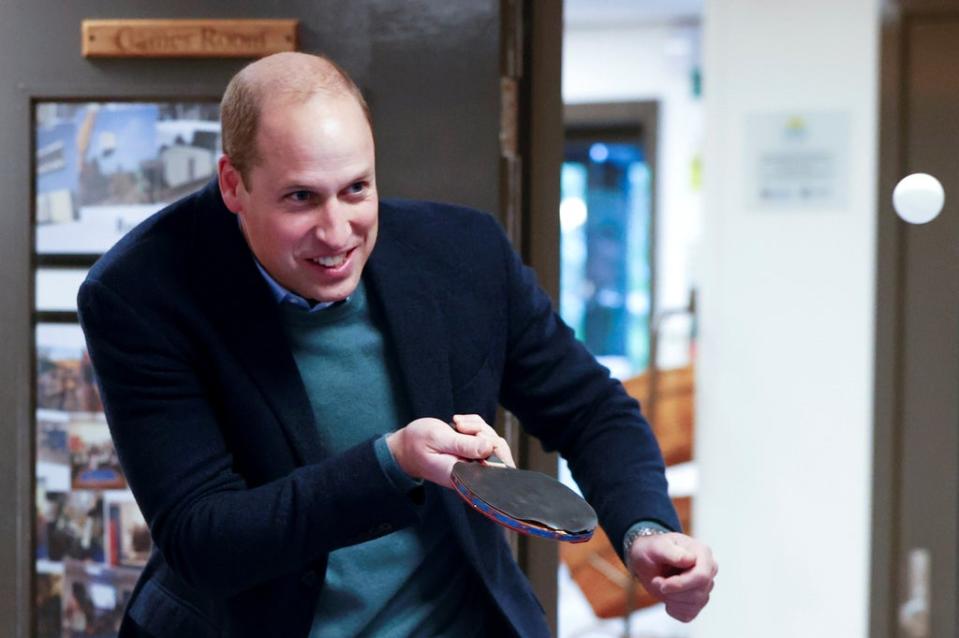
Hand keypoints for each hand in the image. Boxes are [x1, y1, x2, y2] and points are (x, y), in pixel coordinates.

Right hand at [386, 415, 514, 487]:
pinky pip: (486, 436)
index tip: (478, 436)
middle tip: (460, 426)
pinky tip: (459, 424)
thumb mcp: (438, 439)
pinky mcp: (473, 454)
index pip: (497, 471)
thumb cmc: (416, 444)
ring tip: (456, 424)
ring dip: (478, 427)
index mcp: (463, 475)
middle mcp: (472, 472)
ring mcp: (473, 463)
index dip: (496, 451)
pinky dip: (476, 425)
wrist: (405, 447)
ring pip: (493, 442)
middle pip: (500, 453)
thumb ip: (463, 445)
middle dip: (484, 433)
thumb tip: (489, 448)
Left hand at [627, 532, 716, 621]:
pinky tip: (667, 596)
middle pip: (698, 594)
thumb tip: (691, 560)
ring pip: (694, 605)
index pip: (702, 577)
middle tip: (656, 581)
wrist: (647, 560)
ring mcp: (705, 587)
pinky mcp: (697, 601)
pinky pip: (689, 615)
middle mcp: (709, 570)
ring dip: (671, 599)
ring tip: (661, 585)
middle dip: (673, 593)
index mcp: (703, 553)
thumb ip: (672, 553)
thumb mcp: (656, 547)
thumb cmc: (652, 549)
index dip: (681, 585)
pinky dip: (673, 609)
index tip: (663, 585)